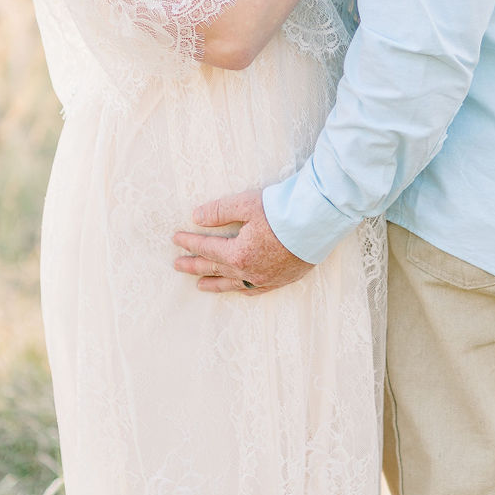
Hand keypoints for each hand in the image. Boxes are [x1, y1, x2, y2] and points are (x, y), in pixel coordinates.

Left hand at [173, 190, 313, 293]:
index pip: (207, 248)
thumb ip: (219, 211)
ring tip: (199, 285)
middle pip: (215, 269)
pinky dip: (241, 289)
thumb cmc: (282, 210)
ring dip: (214, 283)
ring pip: (232, 284)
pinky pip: (254, 290)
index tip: (176, 238)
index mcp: (238, 253)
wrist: (318, 221)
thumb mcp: (246, 203)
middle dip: (194, 265)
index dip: (190, 242)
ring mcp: (266, 278)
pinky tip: (237, 289)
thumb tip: (196, 217)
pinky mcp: (282, 279)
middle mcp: (249, 271)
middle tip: (178, 265)